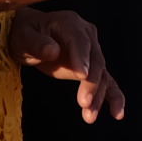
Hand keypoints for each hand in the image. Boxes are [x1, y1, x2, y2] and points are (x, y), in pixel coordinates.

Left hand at [9, 7, 122, 122]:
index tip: (82, 76)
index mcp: (70, 24)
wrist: (31, 36)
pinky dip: (114, 97)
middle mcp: (87, 36)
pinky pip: (106, 82)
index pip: (80, 41)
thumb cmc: (25, 34)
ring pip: (102, 75)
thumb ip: (37, 43)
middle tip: (84, 103)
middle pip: (95, 60)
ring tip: (90, 116)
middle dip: (92, 83)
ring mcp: (92, 52)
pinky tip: (117, 113)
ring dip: (99, 96)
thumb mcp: (24, 37)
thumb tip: (53, 51)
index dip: (82, 58)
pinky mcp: (92, 68)